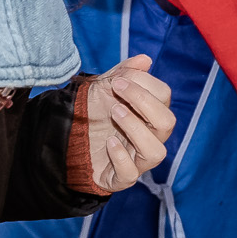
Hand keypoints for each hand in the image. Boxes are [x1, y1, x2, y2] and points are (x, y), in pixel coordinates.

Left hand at [81, 56, 174, 193]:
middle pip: (167, 123)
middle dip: (143, 102)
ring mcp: (137, 160)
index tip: (118, 80)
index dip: (145, 85)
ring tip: (114, 112)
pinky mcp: (119, 177)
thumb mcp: (105, 87)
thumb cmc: (95, 112)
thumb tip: (145, 60)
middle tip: (116, 89)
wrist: (68, 139)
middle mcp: (150, 137)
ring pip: (155, 152)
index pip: (164, 97)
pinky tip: (108, 142)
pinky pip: (130, 174)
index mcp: (151, 114)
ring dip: (136, 129)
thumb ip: (124, 72)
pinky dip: (121, 157)